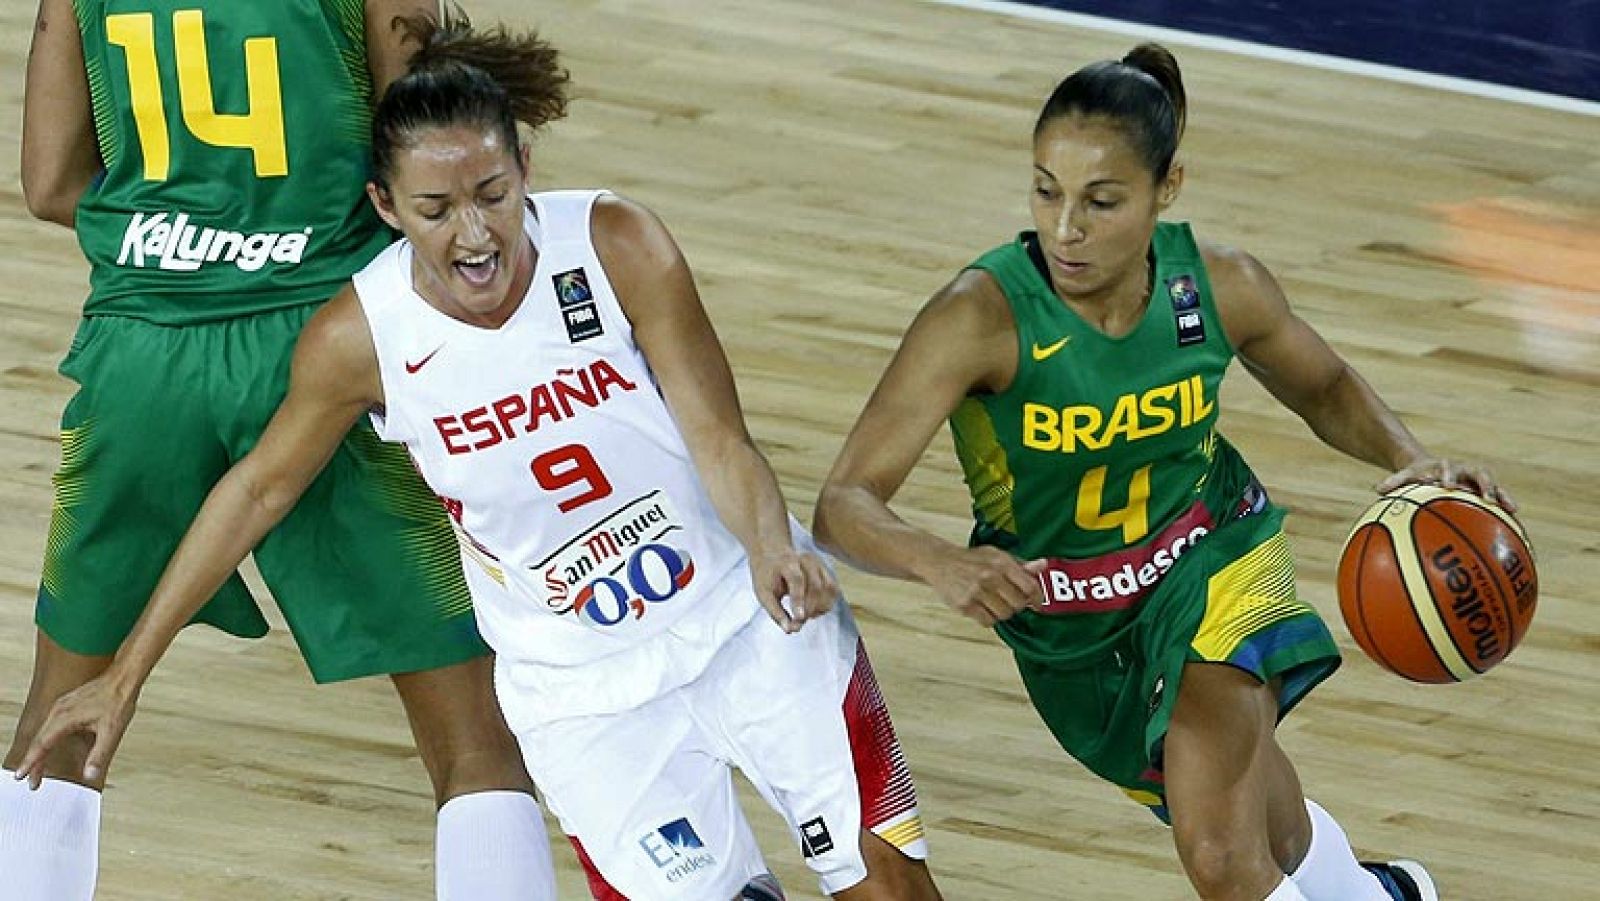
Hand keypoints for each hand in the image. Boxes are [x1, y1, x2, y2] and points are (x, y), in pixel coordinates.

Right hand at [13, 673, 138, 789]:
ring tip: (37, 768)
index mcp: (65, 718)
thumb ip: (99, 755)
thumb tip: (90, 775)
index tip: (22, 776)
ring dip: (39, 751)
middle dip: (33, 762)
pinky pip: (50, 725)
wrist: (124, 678)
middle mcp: (59, 710)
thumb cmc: (119, 700)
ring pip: (43, 732)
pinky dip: (46, 739)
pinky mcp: (68, 704)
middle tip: (31, 780)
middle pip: (39, 740)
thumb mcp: (111, 732)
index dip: (31, 763)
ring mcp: (62, 706)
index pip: (42, 745)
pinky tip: (49, 746)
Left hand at [750, 548, 838, 632]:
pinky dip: (826, 604)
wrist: (773, 554)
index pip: (797, 580)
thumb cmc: (767, 576)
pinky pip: (833, 590)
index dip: (799, 600)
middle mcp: (807, 560)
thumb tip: (789, 630)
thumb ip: (776, 612)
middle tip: (797, 625)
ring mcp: (819, 564)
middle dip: (809, 609)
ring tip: (804, 615)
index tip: (799, 618)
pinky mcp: (826, 570)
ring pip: (828, 588)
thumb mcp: (763, 593)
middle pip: (816, 586)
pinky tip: (813, 610)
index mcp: (787, 562)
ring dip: (819, 607)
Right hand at [925, 546, 1046, 626]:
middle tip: (1011, 601)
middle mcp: (990, 576)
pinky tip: (984, 608)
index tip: (1037, 603)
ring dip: (1003, 612)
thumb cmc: (972, 560)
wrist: (940, 562)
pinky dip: (989, 618)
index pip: (1030, 586)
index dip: (1037, 598)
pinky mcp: (965, 605)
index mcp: (1001, 562)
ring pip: (1005, 614)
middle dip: (1018, 605)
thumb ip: (1021, 564)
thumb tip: (1043, 565)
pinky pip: (988, 621)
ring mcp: (977, 592)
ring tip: (995, 603)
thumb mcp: (997, 556)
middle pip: (1019, 604)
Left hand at [1377, 456, 1516, 512]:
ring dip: (1499, 494)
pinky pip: (1498, 495)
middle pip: (1477, 472)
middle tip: (1485, 496)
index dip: (1448, 476)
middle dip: (1482, 484)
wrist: (1430, 467)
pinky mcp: (1484, 487)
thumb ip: (1393, 482)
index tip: (1447, 485)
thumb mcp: (1405, 476)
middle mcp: (1463, 470)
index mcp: (1443, 466)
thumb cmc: (1416, 475)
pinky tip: (1514, 517)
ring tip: (1509, 507)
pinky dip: (1506, 503)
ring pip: (1492, 484)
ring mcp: (1475, 478)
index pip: (1446, 468)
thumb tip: (1377, 489)